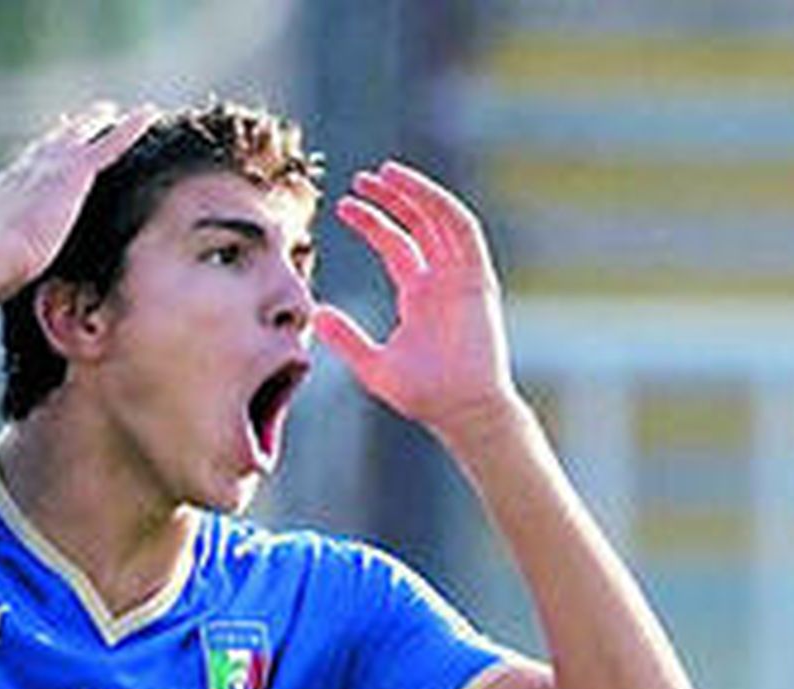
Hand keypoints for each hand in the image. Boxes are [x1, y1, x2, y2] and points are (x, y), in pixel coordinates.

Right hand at [0, 101, 158, 301]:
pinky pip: (111, 143)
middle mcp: (27, 169)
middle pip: (50, 143)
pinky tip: (149, 114)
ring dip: (96, 121)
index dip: (40, 158)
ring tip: (110, 111)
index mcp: (6, 190)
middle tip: (82, 122)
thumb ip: (9, 262)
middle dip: (66, 132)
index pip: (27, 168)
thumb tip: (9, 282)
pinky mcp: (77, 172)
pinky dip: (131, 128)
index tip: (48, 151)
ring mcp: (51, 167)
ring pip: (80, 134)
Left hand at [314, 161, 515, 442]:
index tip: (342, 206)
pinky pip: (464, 232)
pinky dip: (443, 207)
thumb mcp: (372, 364)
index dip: (372, 220)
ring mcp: (462, 277)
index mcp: (420, 294)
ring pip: (441, 219)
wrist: (461, 411)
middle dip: (392, 197)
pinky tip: (417, 190)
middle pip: (418, 223)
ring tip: (385, 173)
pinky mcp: (479, 280)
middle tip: (360, 179)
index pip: (396, 243)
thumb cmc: (423, 395)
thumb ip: (345, 337)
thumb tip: (315, 314)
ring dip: (416, 193)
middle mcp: (442, 279)